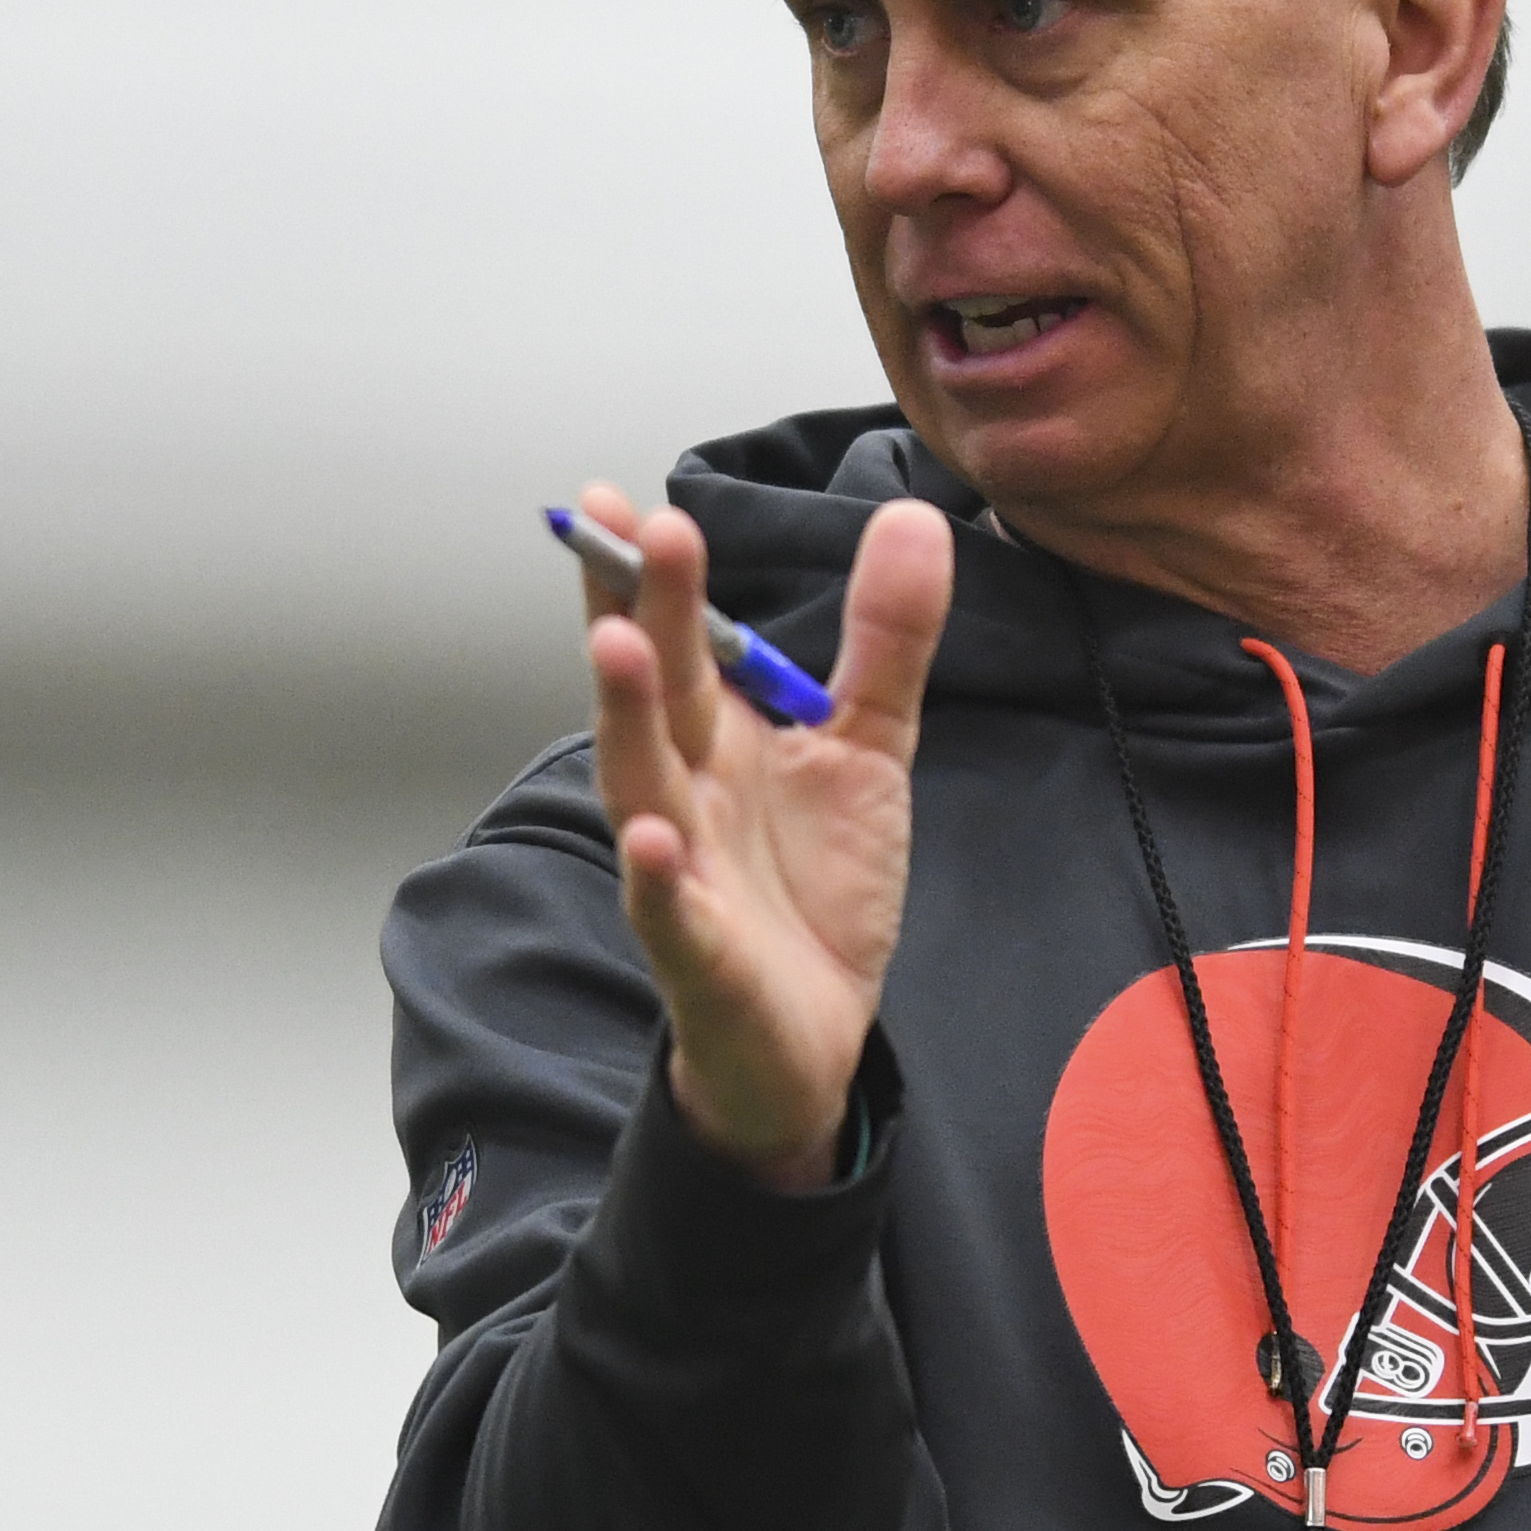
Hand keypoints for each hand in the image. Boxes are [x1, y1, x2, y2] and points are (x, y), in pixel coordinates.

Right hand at [579, 485, 952, 1188]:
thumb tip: (911, 519)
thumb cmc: (814, 883)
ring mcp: (680, 870)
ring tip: (619, 643)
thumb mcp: (868, 748)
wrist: (815, 1031)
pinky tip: (650, 843)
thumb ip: (883, 639)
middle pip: (654, 692)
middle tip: (636, 532)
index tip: (624, 498)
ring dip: (625, 717)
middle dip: (641, 611)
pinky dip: (656, 881)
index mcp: (718, 735)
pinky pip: (669, 913)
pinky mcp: (699, 953)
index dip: (652, 573)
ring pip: (641, 785)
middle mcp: (684, 791)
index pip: (679, 639)